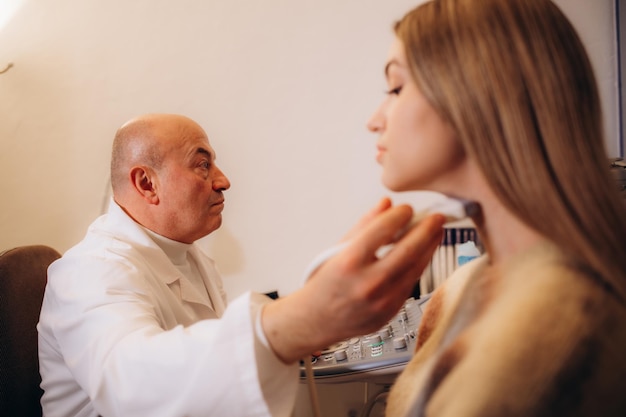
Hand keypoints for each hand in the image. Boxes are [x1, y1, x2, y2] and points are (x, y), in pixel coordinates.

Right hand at [262, 201, 444, 362]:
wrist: (316, 321)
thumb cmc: (324, 282)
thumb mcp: (337, 250)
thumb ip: (364, 225)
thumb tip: (386, 203)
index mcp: (349, 262)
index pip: (383, 230)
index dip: (399, 215)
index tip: (406, 208)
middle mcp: (367, 283)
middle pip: (408, 250)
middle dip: (427, 230)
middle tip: (438, 217)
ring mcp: (381, 302)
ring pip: (415, 269)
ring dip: (430, 248)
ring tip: (436, 233)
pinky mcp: (390, 313)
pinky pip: (411, 285)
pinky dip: (418, 267)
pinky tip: (423, 254)